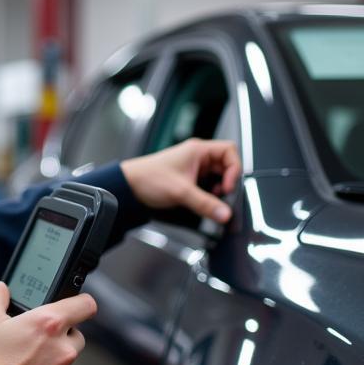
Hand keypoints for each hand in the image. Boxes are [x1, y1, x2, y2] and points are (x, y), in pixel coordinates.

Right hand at [0, 282, 97, 364]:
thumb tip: (0, 289)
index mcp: (49, 325)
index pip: (86, 305)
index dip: (80, 302)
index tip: (73, 305)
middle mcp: (62, 350)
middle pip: (76, 335)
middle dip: (60, 335)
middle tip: (35, 338)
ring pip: (66, 361)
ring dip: (51, 360)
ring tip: (22, 364)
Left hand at [120, 138, 240, 222]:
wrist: (129, 187)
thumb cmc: (148, 178)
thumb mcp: (181, 192)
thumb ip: (205, 204)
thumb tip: (225, 214)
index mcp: (198, 150)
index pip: (229, 151)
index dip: (234, 169)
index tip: (228, 186)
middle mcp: (198, 157)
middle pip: (226, 166)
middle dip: (227, 182)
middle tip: (222, 196)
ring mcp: (194, 168)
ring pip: (217, 177)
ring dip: (218, 190)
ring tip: (211, 200)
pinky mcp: (189, 179)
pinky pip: (207, 185)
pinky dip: (209, 194)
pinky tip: (203, 202)